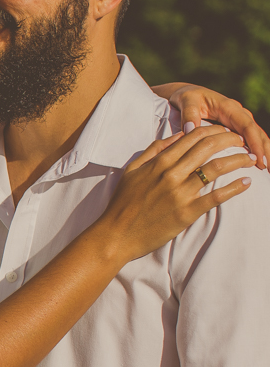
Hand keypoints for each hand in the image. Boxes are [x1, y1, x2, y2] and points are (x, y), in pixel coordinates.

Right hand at [95, 125, 253, 261]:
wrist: (116, 235)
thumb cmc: (122, 203)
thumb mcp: (132, 171)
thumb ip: (153, 151)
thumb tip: (176, 136)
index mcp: (159, 163)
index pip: (192, 138)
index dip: (213, 131)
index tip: (225, 132)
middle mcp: (171, 175)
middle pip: (208, 148)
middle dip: (230, 140)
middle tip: (241, 141)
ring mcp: (180, 194)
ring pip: (216, 169)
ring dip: (237, 160)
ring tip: (250, 159)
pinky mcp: (187, 213)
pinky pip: (216, 198)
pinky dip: (234, 188)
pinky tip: (246, 183)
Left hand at [157, 82, 269, 169]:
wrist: (186, 93)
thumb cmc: (186, 97)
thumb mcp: (186, 101)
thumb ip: (189, 113)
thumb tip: (190, 129)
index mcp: (229, 107)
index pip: (247, 126)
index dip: (255, 143)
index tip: (259, 159)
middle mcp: (238, 113)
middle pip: (257, 133)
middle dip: (266, 150)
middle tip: (269, 169)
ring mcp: (238, 120)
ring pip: (257, 136)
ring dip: (265, 152)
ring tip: (268, 170)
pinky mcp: (235, 126)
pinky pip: (249, 138)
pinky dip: (257, 150)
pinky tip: (259, 164)